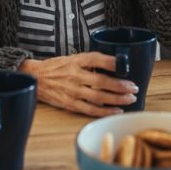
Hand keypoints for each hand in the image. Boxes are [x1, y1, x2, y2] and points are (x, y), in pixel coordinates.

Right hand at [19, 53, 138, 116]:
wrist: (36, 78)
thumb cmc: (57, 67)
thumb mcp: (73, 58)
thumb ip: (91, 61)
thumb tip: (116, 64)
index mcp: (75, 61)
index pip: (95, 58)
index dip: (111, 62)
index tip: (124, 64)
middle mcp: (74, 75)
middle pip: (101, 81)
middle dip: (120, 85)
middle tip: (133, 87)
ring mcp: (72, 91)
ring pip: (98, 97)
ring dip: (117, 99)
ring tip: (130, 98)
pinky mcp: (70, 104)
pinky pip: (90, 109)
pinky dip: (105, 111)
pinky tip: (117, 110)